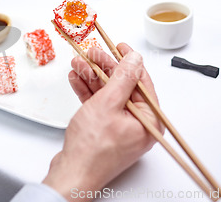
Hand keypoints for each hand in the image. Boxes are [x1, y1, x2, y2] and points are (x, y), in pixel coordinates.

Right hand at [43, 44, 162, 201]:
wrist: (71, 174)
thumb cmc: (91, 149)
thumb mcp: (108, 104)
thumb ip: (122, 78)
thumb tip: (134, 59)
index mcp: (148, 120)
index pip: (142, 81)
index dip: (128, 60)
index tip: (119, 46)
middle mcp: (138, 125)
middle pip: (123, 86)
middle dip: (104, 68)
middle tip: (91, 53)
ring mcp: (121, 128)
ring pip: (108, 94)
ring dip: (92, 78)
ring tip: (78, 64)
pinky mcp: (105, 131)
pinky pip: (99, 106)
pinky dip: (88, 92)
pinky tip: (77, 79)